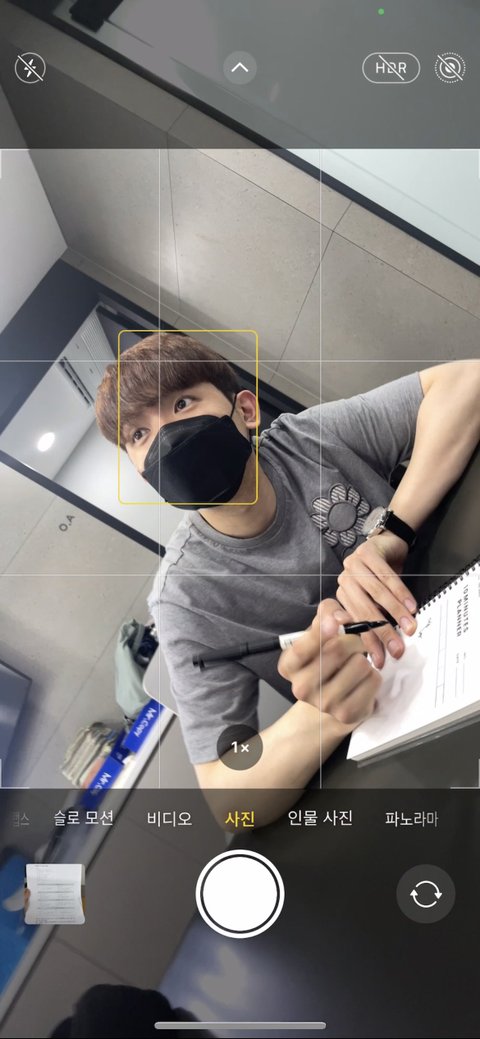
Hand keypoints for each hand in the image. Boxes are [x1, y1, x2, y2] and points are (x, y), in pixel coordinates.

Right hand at [277, 599, 381, 727]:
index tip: (337, 621)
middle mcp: (301, 688)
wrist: (333, 700)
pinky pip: (373, 680)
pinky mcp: (346, 714)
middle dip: (353, 639)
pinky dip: (373, 675)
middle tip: (355, 642)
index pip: (302, 648)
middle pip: (337, 650)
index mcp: (289, 666)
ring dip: (364, 658)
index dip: (321, 631)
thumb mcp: (318, 633)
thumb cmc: (326, 659)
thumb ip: (326, 614)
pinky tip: (361, 680)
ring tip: (355, 664)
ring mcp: (324, 704)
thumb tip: (342, 617)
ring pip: (360, 664)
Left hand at [336, 531, 416, 668]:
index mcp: (343, 597)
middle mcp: (344, 582)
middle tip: (398, 649)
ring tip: (410, 627)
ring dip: (396, 613)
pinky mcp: (366, 553)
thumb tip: (385, 648)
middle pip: (365, 611)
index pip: (356, 624)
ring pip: (377, 594)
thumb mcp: (379, 599)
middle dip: (383, 632)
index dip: (370, 643)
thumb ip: (378, 618)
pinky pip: (386, 577)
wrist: (389, 543)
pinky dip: (400, 592)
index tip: (382, 661)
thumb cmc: (384, 576)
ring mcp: (353, 566)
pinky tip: (411, 605)